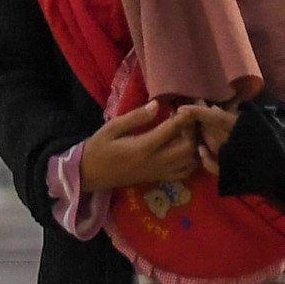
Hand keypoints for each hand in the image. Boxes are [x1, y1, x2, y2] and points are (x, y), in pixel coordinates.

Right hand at [77, 98, 221, 193]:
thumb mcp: (112, 127)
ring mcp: (158, 172)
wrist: (90, 174)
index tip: (187, 106)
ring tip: (188, 131)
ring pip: (189, 162)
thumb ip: (136, 117)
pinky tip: (185, 148)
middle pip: (187, 148)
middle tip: (187, 119)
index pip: (171, 130)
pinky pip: (183, 173)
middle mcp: (155, 162)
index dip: (183, 117)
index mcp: (142, 147)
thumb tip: (157, 104)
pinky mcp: (158, 179)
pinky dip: (190, 161)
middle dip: (192, 131)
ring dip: (194, 146)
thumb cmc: (99, 148)